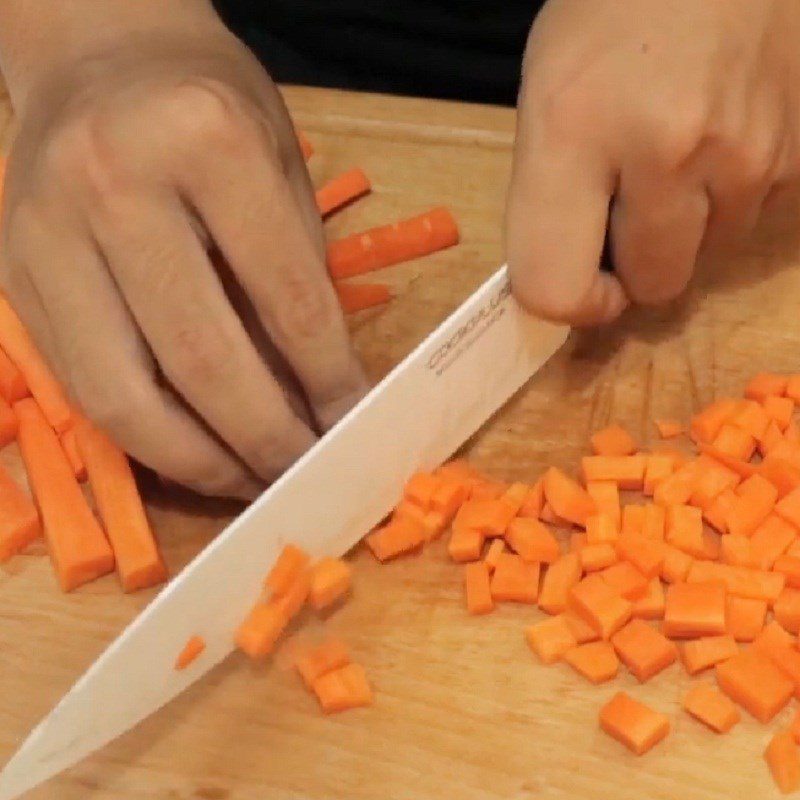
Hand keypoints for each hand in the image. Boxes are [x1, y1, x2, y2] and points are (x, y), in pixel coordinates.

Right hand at [0, 10, 366, 498]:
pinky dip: (145, 437)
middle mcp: (114, 184)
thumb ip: (297, 275)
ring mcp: (48, 232)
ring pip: (124, 394)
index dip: (328, 380)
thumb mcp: (281, 167)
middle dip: (264, 439)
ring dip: (197, 461)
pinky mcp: (15, 274)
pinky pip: (83, 386)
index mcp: (206, 144)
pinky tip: (192, 451)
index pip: (287, 298)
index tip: (351, 425)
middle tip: (302, 473)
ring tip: (249, 480)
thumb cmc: (208, 108)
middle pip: (201, 358)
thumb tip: (320, 394)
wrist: (100, 56)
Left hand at [506, 0, 799, 325]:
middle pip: (653, 286)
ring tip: (677, 149)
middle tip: (627, 205)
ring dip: (688, 224)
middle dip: (635, 263)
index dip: (567, 302)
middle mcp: (666, 148)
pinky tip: (721, 135)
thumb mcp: (546, 101)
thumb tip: (577, 285)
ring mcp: (749, 148)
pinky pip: (760, 215)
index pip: (557, 288)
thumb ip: (551, 201)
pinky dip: (734, 193)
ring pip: (710, 254)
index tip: (580, 279)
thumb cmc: (609, 17)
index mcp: (573, 134)